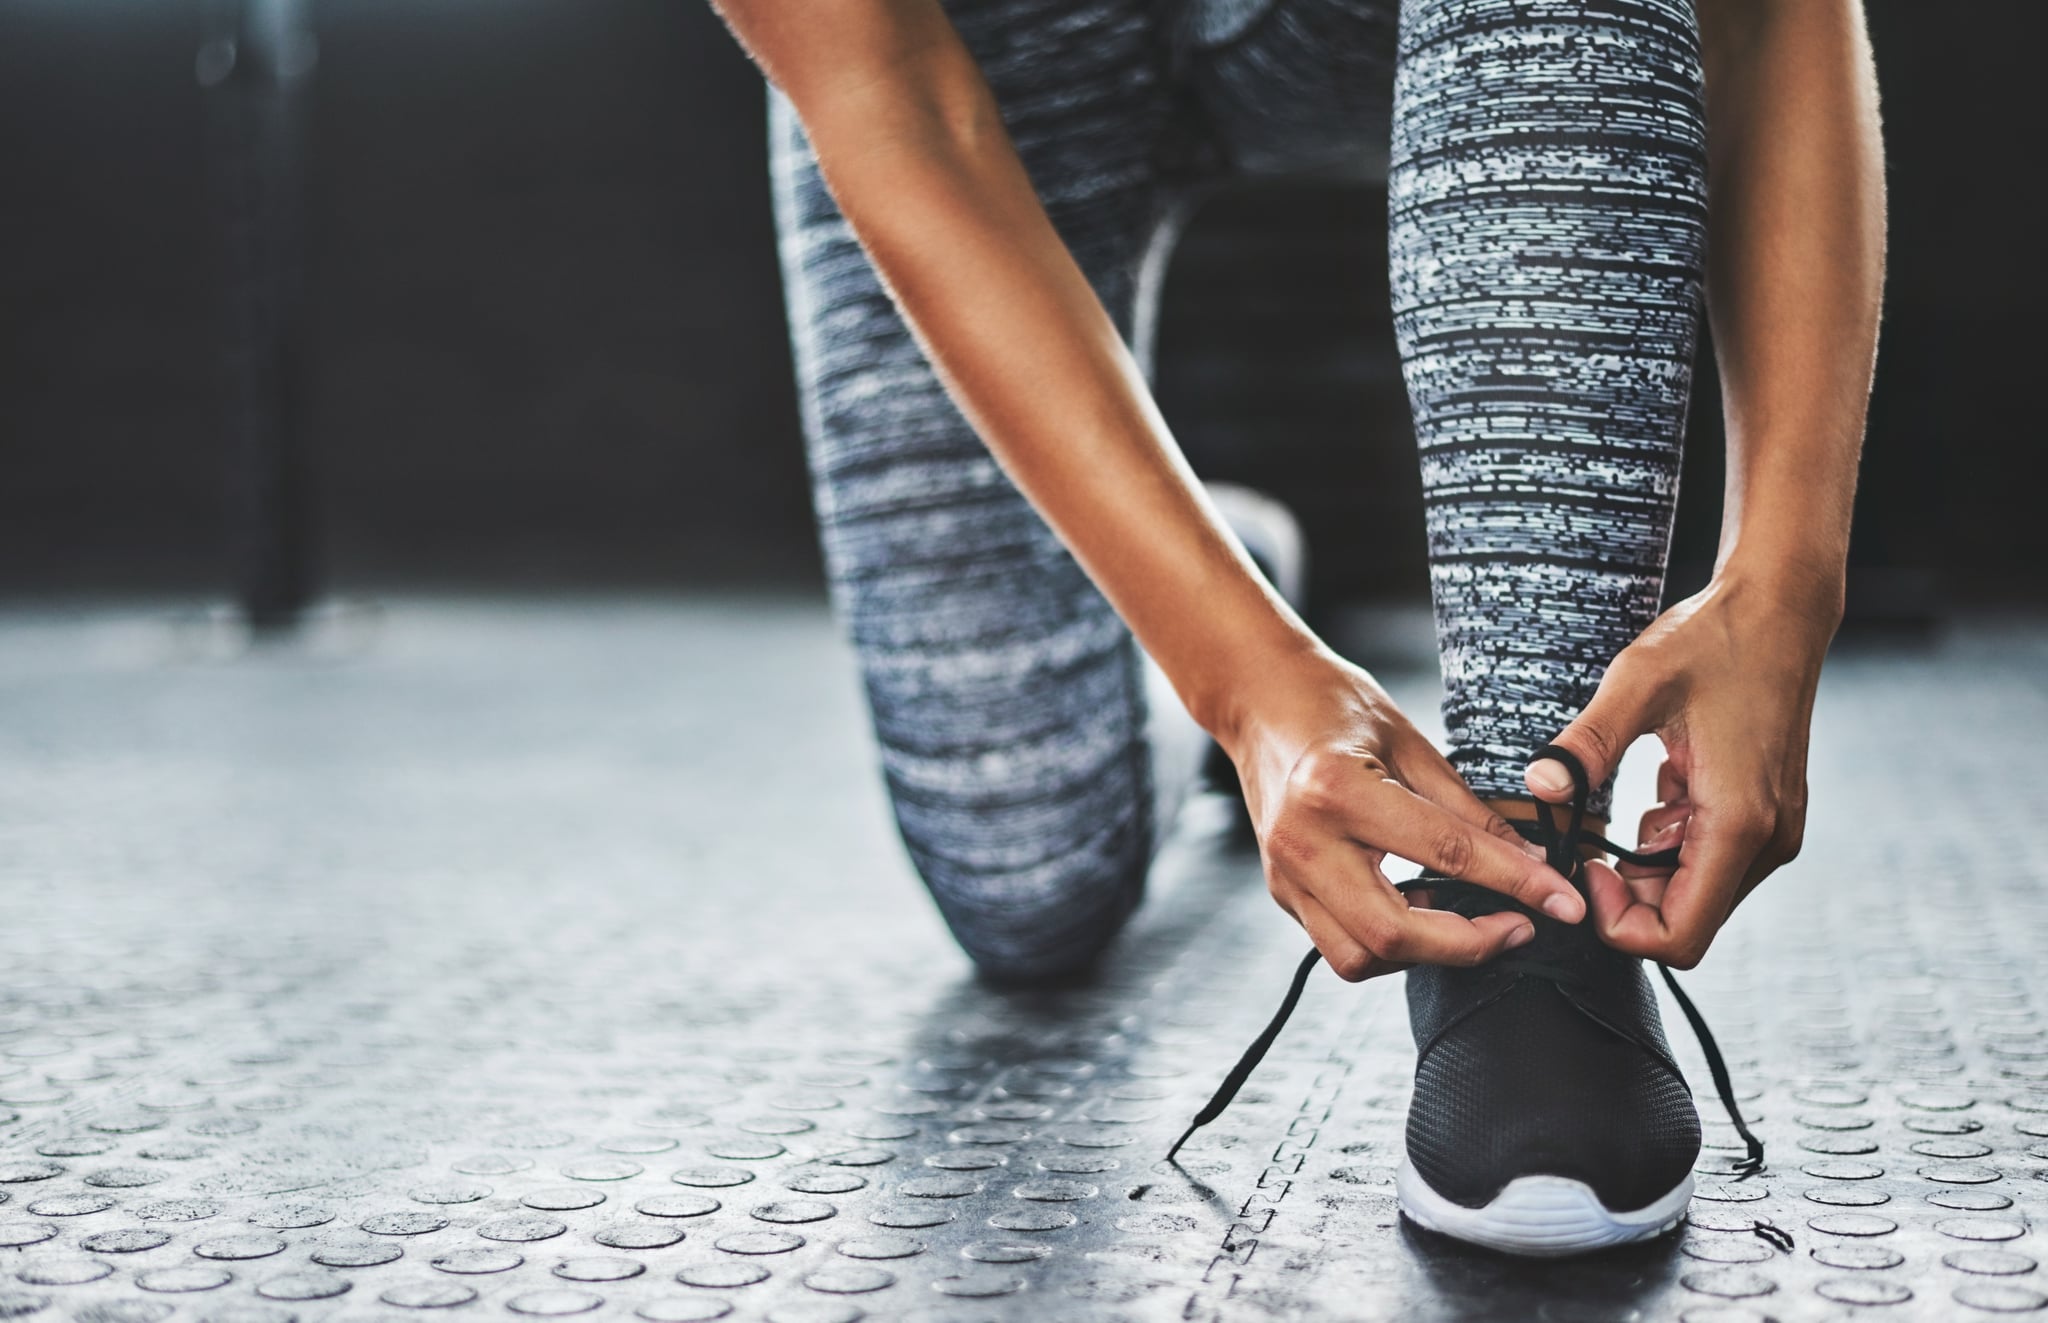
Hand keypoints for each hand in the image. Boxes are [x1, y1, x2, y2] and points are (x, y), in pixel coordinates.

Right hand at [1223, 651, 1585, 981]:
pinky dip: (1390, 940)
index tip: (1563, 901)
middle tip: (1519, 926)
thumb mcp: (1411, 743)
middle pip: (1392, 934)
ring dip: (1423, 953)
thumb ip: (1468, 810)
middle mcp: (1302, 842)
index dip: (1516, 883)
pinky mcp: (1282, 890)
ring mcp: (1285, 873)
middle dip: (1468, 945)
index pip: (1445, 854)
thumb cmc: (1331, 704)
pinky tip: (1419, 908)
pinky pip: (1341, 941)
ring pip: (1359, 957)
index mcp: (1336, 790)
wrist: (1257, 699)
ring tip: (1464, 920)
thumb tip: (1531, 862)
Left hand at [1527, 571, 1840, 967]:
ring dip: (1645, 868)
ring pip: (1695, 894)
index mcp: (1738, 823)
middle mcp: (1766, 840)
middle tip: (1585, 843)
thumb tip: (1539, 787)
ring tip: (1623, 806)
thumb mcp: (1639, 682)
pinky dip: (1667, 843)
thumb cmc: (1715, 639)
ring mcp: (1771, 831)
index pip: (1680, 936)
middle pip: (1685, 922)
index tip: (1585, 868)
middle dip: (1626, 898)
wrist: (1781, 609)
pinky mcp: (1766, 816)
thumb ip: (1587, 742)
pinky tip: (1656, 790)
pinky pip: (1707, 860)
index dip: (1620, 924)